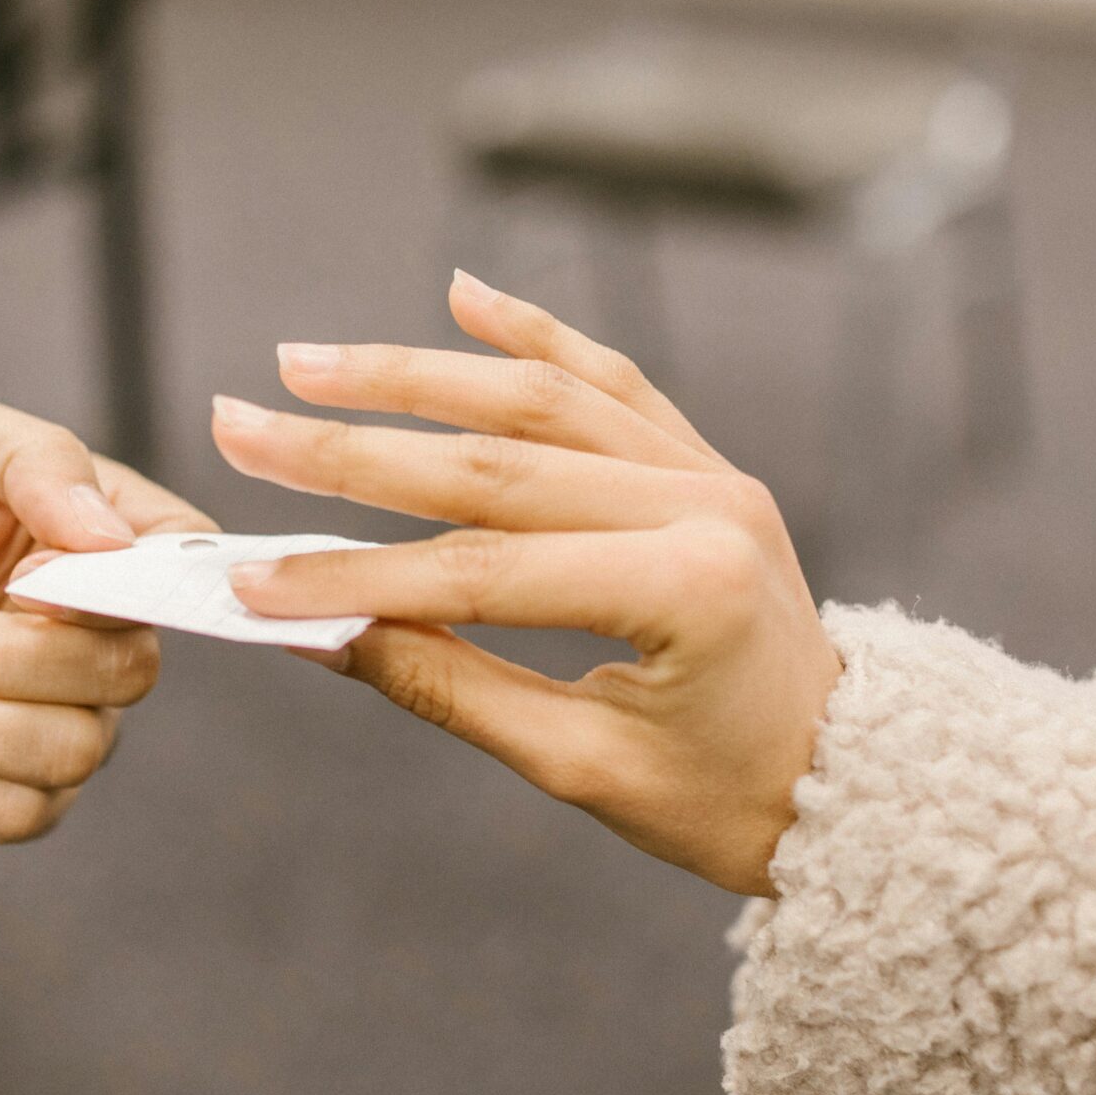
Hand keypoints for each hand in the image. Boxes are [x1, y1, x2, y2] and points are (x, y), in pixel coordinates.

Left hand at [0, 380, 211, 841]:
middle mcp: (90, 625)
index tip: (31, 580)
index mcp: (90, 527)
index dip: (127, 585)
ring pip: (72, 753)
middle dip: (6, 659)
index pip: (183, 558)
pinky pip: (19, 813)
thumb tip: (111, 533)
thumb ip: (31, 457)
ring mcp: (53, 713)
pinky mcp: (3, 787)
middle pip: (131, 670)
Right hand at [210, 272, 838, 894]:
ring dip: (415, 373)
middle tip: (237, 426)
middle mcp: (704, 504)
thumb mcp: (581, 768)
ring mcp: (709, 473)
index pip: (478, 572)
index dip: (353, 577)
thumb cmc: (727, 801)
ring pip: (541, 397)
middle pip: (492, 462)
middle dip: (349, 447)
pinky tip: (462, 294)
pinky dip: (535, 335)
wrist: (858, 787)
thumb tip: (319, 636)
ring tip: (306, 361)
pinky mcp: (706, 464)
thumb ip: (447, 687)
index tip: (251, 580)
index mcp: (684, 589)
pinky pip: (611, 381)